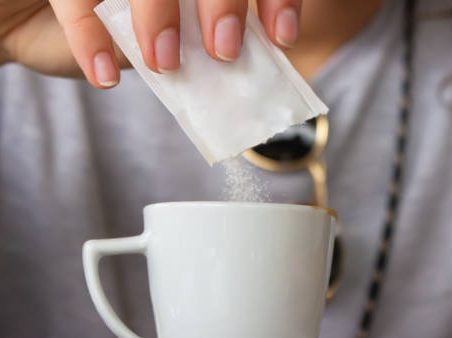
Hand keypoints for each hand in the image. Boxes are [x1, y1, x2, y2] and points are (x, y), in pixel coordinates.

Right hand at [0, 0, 301, 87]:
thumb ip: (202, 37)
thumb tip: (252, 68)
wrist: (28, 15)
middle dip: (221, 1)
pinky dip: (90, 36)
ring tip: (165, 64)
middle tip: (225, 49)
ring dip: (158, 15)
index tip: (282, 36)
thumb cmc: (114, 24)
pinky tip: (105, 76)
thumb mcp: (168, 32)